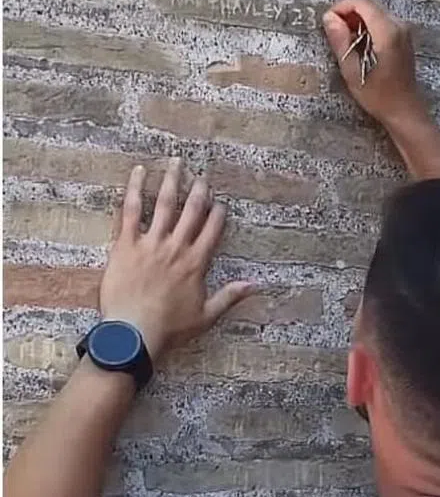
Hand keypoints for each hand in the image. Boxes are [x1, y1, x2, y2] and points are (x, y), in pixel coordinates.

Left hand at [99, 158, 254, 360]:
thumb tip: (255, 285)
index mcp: (196, 263)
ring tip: (176, 163)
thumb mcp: (206, 315)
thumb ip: (230, 296)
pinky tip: (138, 172)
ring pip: (164, 205)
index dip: (218, 214)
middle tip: (202, 176)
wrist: (133, 333)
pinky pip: (130, 212)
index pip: (212, 230)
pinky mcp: (126, 245)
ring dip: (171, 182)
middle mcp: (176, 247)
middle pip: (192, 212)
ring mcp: (150, 243)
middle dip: (199, 191)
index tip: (221, 203)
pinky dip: (134, 190)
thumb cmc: (170, 328)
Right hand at [322, 0, 421, 124]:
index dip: (341, 7)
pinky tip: (360, 44)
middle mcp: (399, 25)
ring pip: (374, 10)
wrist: (405, 111)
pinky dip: (367, 25)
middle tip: (335, 33)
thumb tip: (329, 18)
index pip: (361, 2)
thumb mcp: (353, 72)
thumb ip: (341, 42)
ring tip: (346, 41)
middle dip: (348, 13)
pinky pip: (382, 20)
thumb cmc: (379, 97)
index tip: (328, 23)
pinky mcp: (404, 37)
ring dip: (357, 19)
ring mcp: (404, 30)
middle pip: (368, 3)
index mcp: (388, 32)